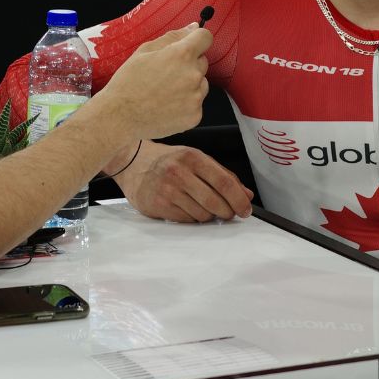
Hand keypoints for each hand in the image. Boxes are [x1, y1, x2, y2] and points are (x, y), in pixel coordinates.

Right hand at [104, 24, 211, 141]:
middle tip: (166, 73)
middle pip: (202, 62)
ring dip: (189, 84)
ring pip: (201, 83)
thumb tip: (193, 28)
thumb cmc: (128, 81)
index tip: (190, 44)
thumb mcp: (145, 51)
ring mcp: (196, 97)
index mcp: (181, 55)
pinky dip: (186, 103)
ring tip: (165, 91)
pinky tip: (167, 105)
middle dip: (189, 64)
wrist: (120, 116)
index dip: (197, 39)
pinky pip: (196, 103)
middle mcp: (193, 75)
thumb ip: (173, 37)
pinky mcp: (195, 116)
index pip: (205, 38)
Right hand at [115, 141, 253, 222]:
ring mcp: (168, 190)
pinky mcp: (158, 205)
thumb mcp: (195, 159)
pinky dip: (192, 218)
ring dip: (207, 215)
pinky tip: (185, 207)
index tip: (246, 209)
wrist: (132, 163)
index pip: (225, 182)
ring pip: (203, 215)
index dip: (239, 200)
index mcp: (193, 157)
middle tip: (227, 212)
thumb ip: (222, 175)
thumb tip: (246, 195)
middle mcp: (180, 172)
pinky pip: (187, 221)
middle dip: (227, 212)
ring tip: (199, 205)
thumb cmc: (168, 161)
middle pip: (216, 202)